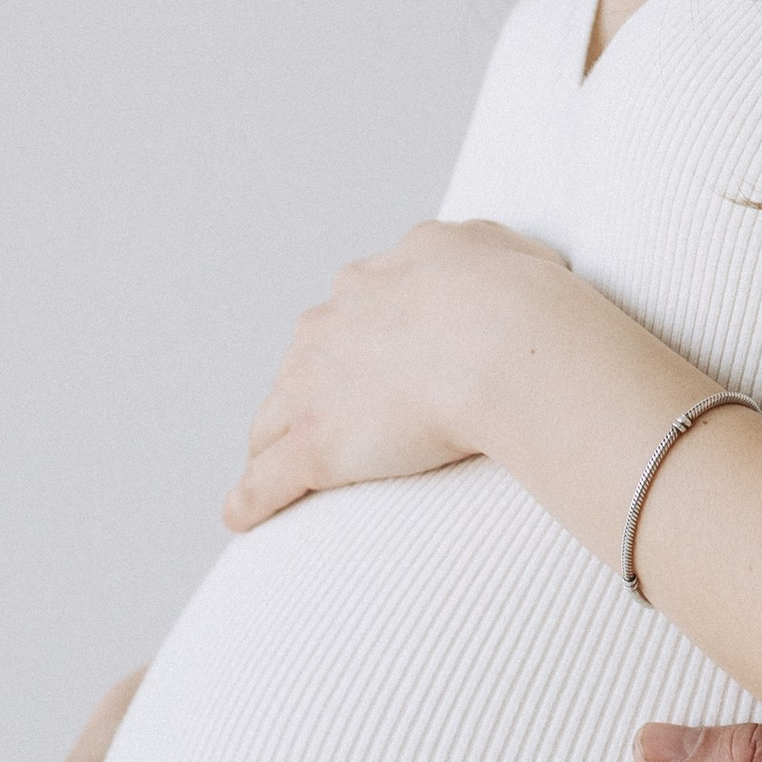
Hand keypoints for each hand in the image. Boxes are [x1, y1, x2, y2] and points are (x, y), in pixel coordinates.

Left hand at [225, 218, 564, 530]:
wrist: (506, 340)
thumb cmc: (518, 298)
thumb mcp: (496, 247)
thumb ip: (474, 252)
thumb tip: (481, 266)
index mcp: (370, 281)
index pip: (344, 315)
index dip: (354, 345)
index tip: (371, 368)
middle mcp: (328, 325)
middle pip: (301, 367)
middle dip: (313, 392)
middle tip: (342, 422)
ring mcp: (311, 387)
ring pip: (272, 421)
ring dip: (275, 443)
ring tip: (281, 472)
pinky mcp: (314, 446)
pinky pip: (266, 482)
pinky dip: (251, 500)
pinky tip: (244, 515)